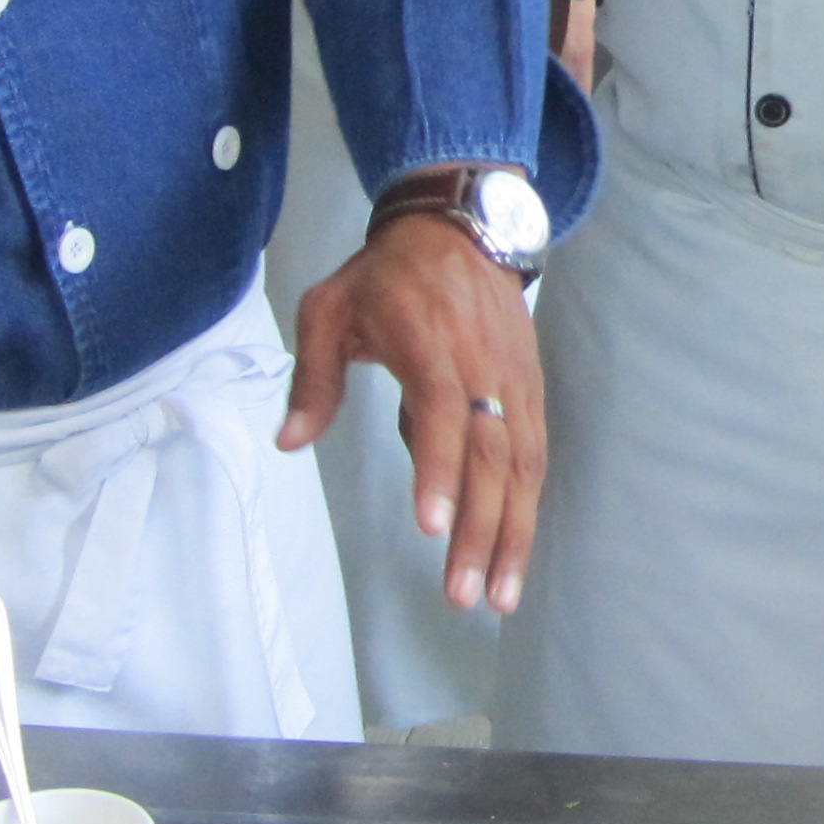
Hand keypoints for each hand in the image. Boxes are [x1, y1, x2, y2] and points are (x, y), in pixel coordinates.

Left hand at [281, 213, 549, 610]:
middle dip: (480, 532)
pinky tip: (514, 553)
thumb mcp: (329, 308)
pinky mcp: (532, 389)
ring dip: (514, 535)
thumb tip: (289, 441)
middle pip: (491, 458)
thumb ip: (313, 378)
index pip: (443, 413)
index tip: (431, 528)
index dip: (440, 472)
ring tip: (499, 595)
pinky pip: (534, 456)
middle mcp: (484, 367)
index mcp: (431, 343)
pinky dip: (528, 508)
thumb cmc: (386, 275)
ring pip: (523, 467)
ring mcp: (515, 380)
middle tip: (462, 595)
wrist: (461, 228)